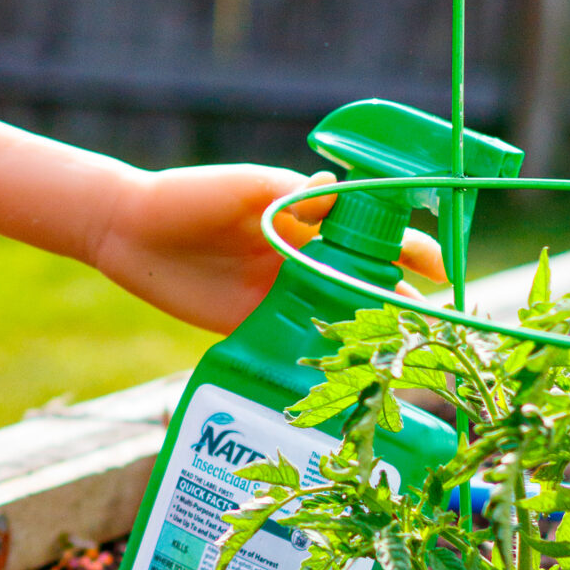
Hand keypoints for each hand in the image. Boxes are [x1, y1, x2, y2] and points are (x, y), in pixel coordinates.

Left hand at [90, 164, 446, 334]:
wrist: (128, 232)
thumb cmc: (189, 196)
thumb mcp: (245, 189)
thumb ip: (293, 194)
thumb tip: (339, 191)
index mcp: (311, 216)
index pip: (375, 232)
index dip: (411, 249)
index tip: (441, 270)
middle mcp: (305, 256)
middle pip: (367, 279)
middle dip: (403, 300)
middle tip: (434, 330)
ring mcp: (283, 293)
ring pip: (340, 315)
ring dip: (372, 335)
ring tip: (406, 361)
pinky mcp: (257, 325)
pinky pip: (301, 344)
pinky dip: (328, 360)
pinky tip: (352, 380)